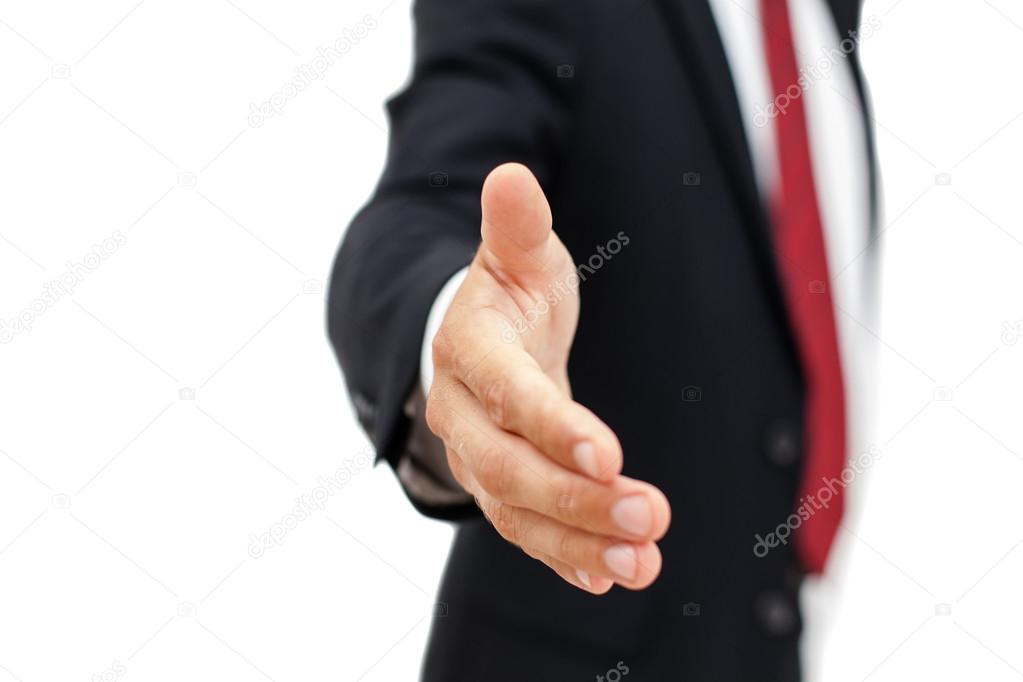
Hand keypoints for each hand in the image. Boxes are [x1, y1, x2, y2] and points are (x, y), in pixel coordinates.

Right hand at [425, 163, 670, 593]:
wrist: (483, 346)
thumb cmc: (511, 295)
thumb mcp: (519, 257)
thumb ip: (516, 227)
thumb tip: (511, 173)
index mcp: (469, 351)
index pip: (507, 393)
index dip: (552, 425)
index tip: (609, 454)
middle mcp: (463, 415)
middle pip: (510, 468)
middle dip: (576, 498)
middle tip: (649, 515)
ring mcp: (479, 459)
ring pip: (519, 513)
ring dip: (578, 542)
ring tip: (643, 564)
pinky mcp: (502, 490)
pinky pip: (526, 532)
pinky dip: (565, 558)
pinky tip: (611, 577)